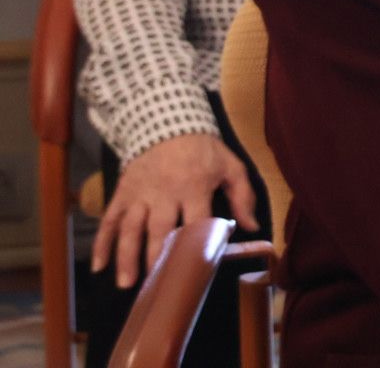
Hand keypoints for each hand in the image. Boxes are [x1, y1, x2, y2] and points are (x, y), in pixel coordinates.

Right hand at [92, 133, 259, 288]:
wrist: (167, 122)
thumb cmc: (203, 150)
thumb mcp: (230, 166)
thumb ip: (243, 196)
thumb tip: (252, 226)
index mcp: (195, 187)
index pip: (197, 222)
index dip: (197, 245)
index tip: (197, 269)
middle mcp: (165, 193)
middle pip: (160, 230)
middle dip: (158, 258)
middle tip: (157, 285)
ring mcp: (140, 194)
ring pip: (131, 229)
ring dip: (127, 257)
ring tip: (127, 284)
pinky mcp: (123, 192)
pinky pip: (109, 219)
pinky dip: (102, 242)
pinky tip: (99, 265)